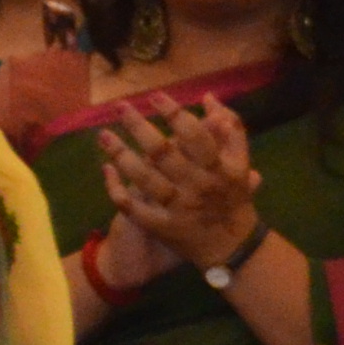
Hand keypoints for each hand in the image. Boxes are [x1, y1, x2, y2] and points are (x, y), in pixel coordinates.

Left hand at [98, 100, 261, 278]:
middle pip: (163, 153)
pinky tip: (105, 169)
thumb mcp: (240, 164)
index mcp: (219, 170)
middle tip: (120, 107)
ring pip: (144, 178)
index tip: (154, 96)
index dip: (174, 114)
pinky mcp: (161, 227)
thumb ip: (231, 129)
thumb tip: (208, 97)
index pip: (195, 136)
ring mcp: (177, 208)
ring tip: (103, 135)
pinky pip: (132, 207)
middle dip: (139, 127)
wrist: (232, 248)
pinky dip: (116, 189)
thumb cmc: (233, 198)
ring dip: (121, 155)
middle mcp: (198, 187)